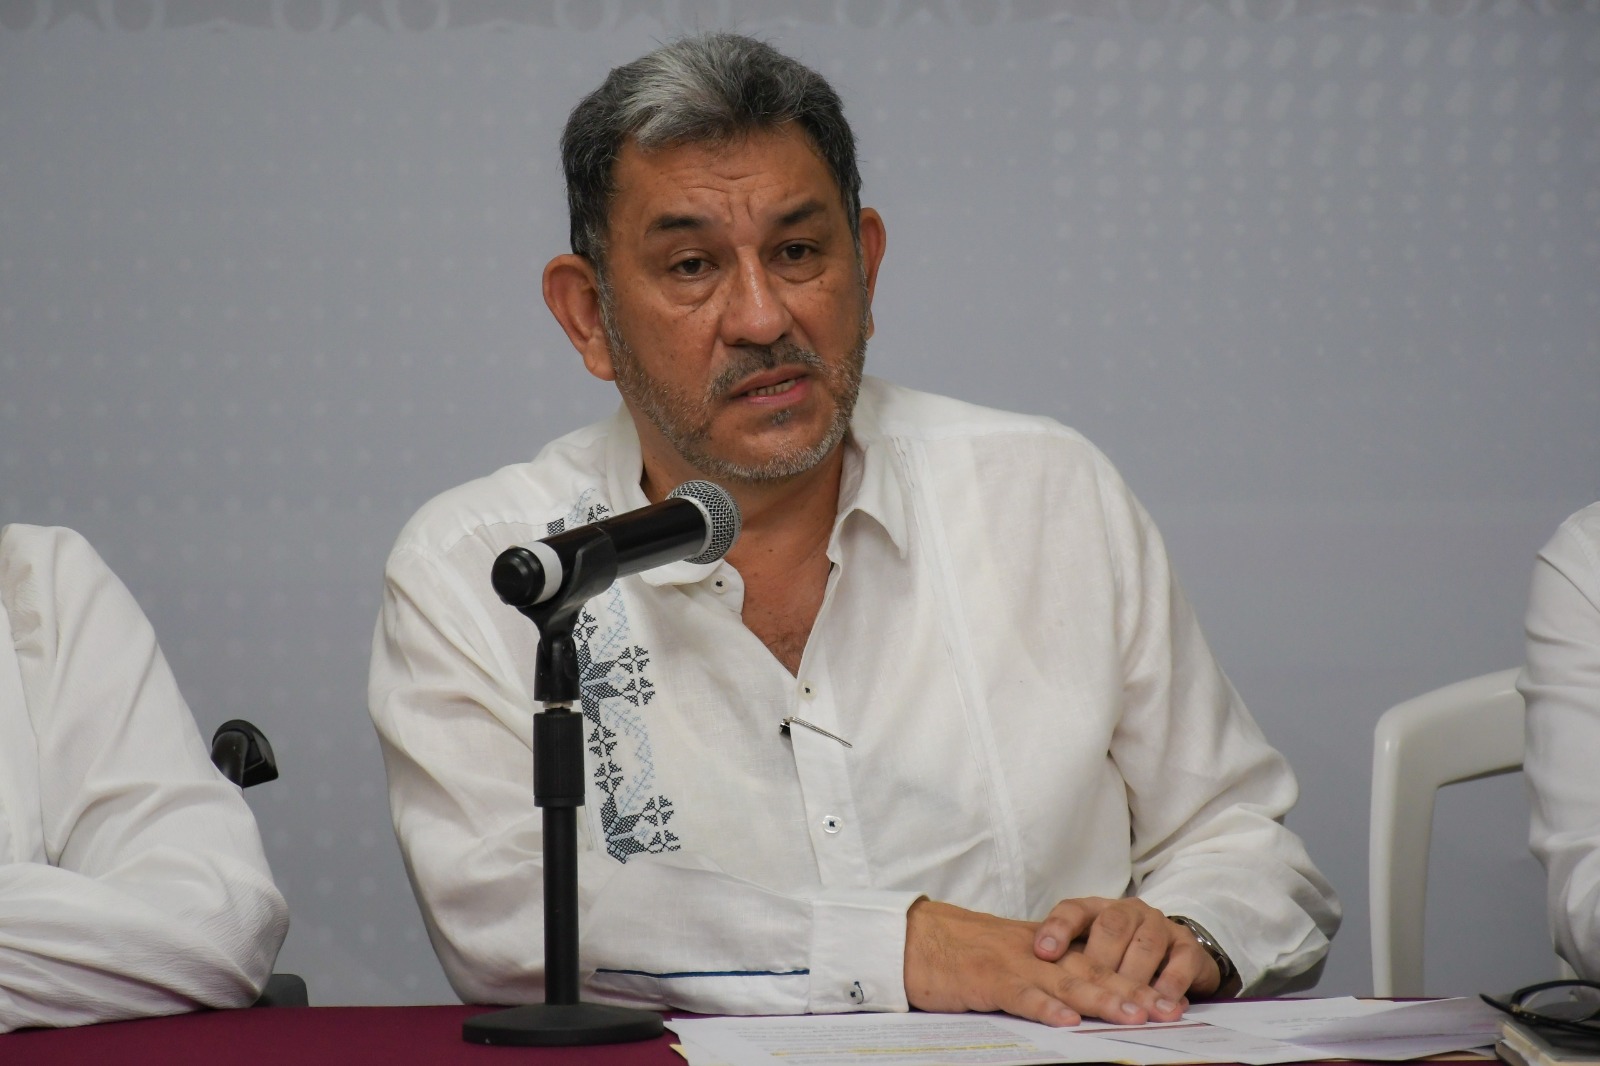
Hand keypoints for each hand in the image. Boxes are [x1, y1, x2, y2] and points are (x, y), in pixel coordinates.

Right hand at [903, 898, 1185, 1026]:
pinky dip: (1045, 1008)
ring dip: (1103, 999)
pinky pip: (1021, 995)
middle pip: (1093, 972)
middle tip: (1170, 1011)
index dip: (1135, 981)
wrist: (914, 938)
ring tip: (1136, 1015)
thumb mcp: (1009, 959)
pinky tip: (1069, 1021)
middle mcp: (1036, 954)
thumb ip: (1043, 975)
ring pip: (1066, 983)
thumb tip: (1079, 1003)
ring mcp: (1012, 965)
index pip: (1098, 963)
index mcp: (1044, 950)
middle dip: (1134, 992)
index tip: (1169, 1001)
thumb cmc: (959, 954)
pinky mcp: (986, 980)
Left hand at [1032, 896, 1226, 1005]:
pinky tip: (1161, 1004)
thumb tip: (1032, 987)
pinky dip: (1170, 984)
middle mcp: (1128, 911)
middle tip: (1088, 991)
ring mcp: (1159, 925)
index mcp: (1097, 909)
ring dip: (1135, 978)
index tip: (1042, 953)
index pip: (1073, 910)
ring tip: (1125, 1006)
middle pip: (1110, 926)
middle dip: (1099, 960)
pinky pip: (1180, 962)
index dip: (1057, 929)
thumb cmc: (1119, 958)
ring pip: (1144, 945)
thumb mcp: (1090, 955)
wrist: (1174, 958)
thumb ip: (1067, 963)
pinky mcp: (1187, 946)